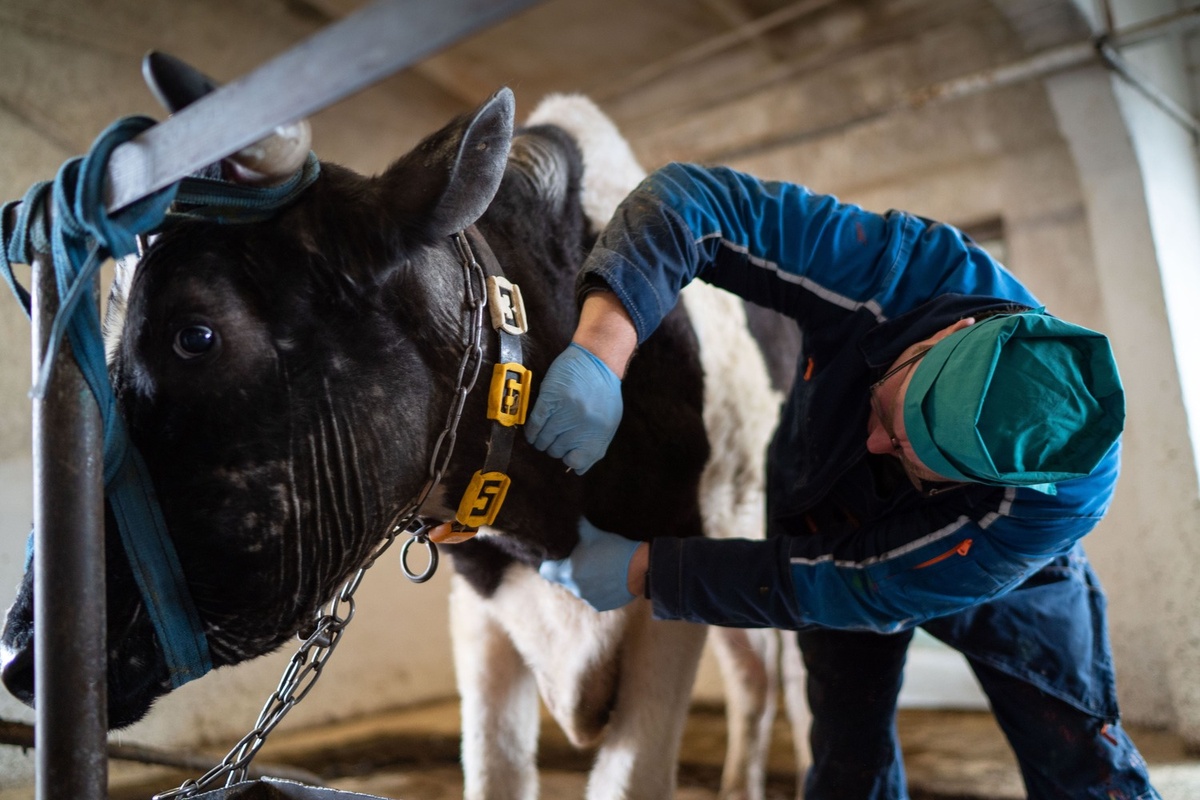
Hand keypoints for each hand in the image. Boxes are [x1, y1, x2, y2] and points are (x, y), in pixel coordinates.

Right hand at [525, 343, 621, 472]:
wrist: (598, 359)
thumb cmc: (604, 392)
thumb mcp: (608, 421)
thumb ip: (595, 444)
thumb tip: (578, 468)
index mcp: (598, 434)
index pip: (577, 463)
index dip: (568, 459)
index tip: (565, 453)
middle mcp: (582, 427)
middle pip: (556, 451)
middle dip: (553, 447)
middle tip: (553, 439)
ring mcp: (565, 413)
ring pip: (543, 440)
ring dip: (540, 441)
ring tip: (540, 437)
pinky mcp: (551, 399)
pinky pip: (535, 425)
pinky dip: (531, 431)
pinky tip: (532, 432)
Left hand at [539, 518, 641, 610]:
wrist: (641, 568)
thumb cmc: (615, 548)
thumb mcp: (594, 534)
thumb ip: (577, 527)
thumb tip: (567, 515)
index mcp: (568, 572)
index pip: (546, 571)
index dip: (550, 564)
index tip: (558, 558)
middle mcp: (576, 589)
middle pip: (563, 580)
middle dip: (570, 571)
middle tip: (584, 559)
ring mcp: (588, 599)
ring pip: (579, 589)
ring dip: (584, 581)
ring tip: (599, 569)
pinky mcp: (600, 606)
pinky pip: (592, 597)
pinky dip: (596, 589)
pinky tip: (607, 579)